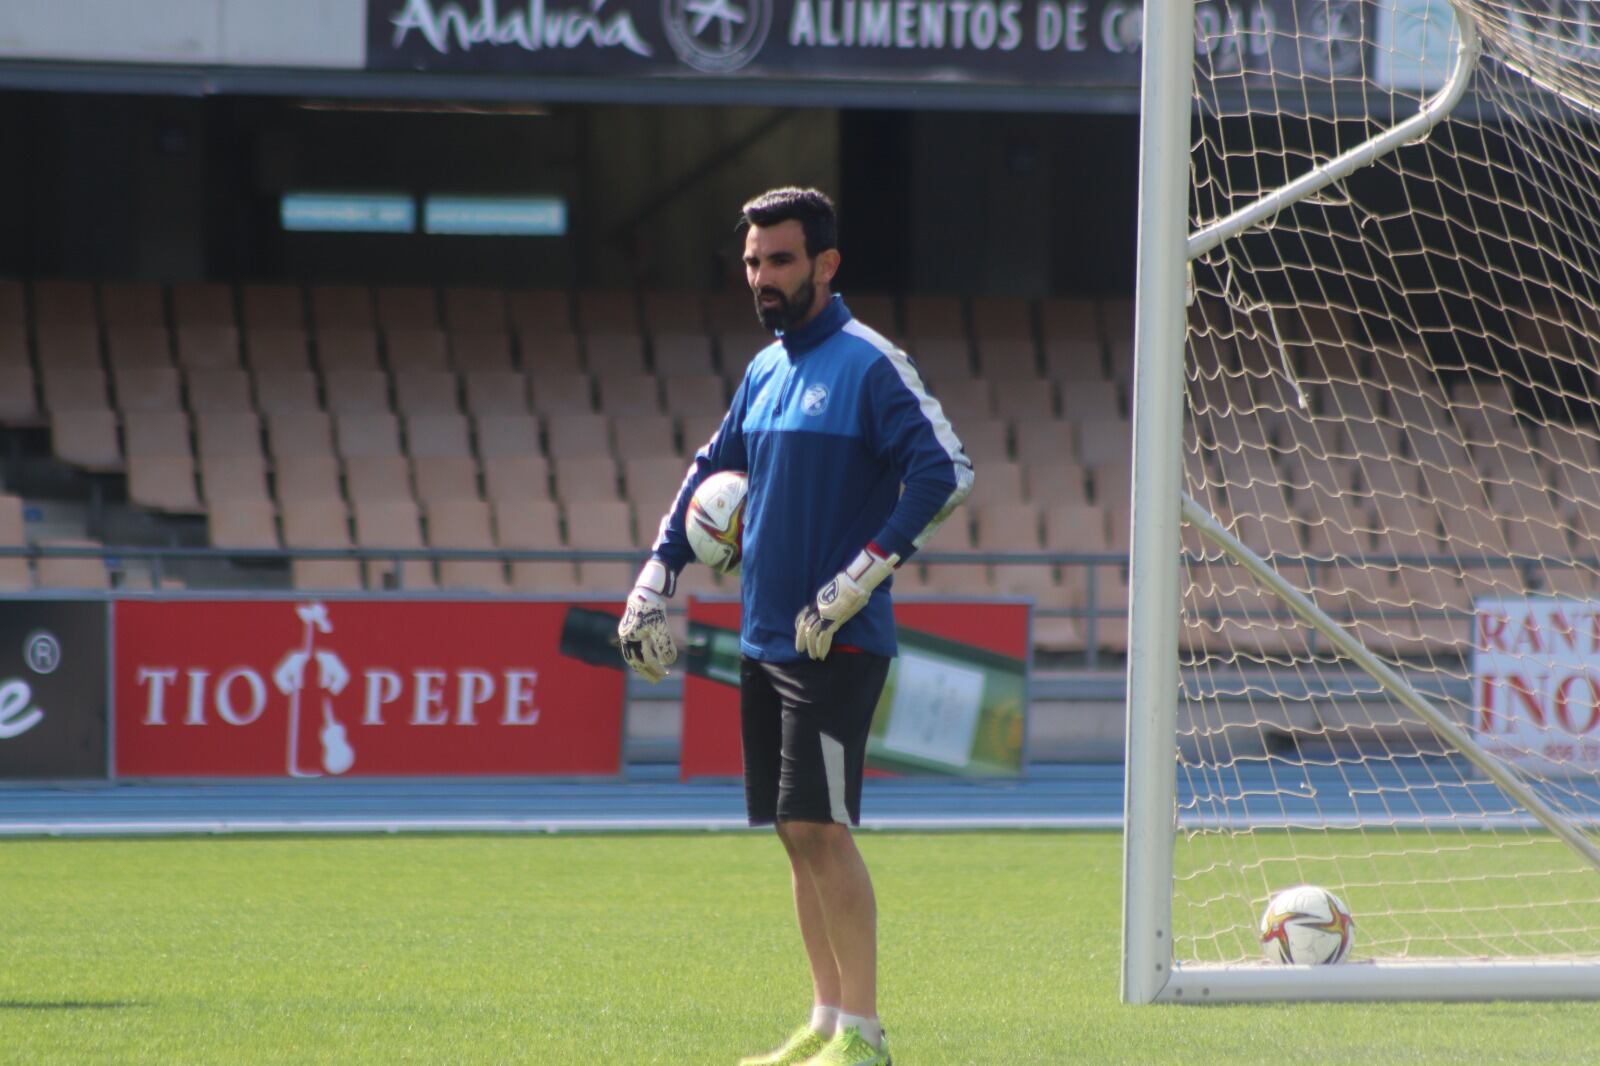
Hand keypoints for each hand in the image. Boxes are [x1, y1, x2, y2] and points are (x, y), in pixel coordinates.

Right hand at [618, 560, 676, 681]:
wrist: (645, 591)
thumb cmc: (653, 609)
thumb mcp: (661, 627)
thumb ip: (664, 645)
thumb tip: (668, 662)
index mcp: (631, 637)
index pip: (643, 658)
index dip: (654, 667)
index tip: (665, 673)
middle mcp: (626, 638)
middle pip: (635, 660)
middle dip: (646, 671)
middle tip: (657, 680)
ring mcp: (627, 635)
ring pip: (634, 655)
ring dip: (644, 665)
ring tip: (655, 672)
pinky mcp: (630, 632)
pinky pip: (635, 648)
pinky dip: (643, 656)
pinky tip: (652, 659)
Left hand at [795, 545, 898, 660]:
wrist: (854, 582)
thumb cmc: (850, 585)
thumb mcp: (836, 592)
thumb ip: (833, 600)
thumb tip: (837, 604)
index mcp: (817, 601)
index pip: (802, 616)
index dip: (799, 626)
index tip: (799, 633)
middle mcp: (818, 609)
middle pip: (804, 627)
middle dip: (801, 640)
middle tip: (800, 650)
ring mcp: (824, 615)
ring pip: (812, 635)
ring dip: (812, 648)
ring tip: (813, 656)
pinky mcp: (832, 621)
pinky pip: (824, 638)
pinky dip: (822, 648)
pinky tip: (822, 655)